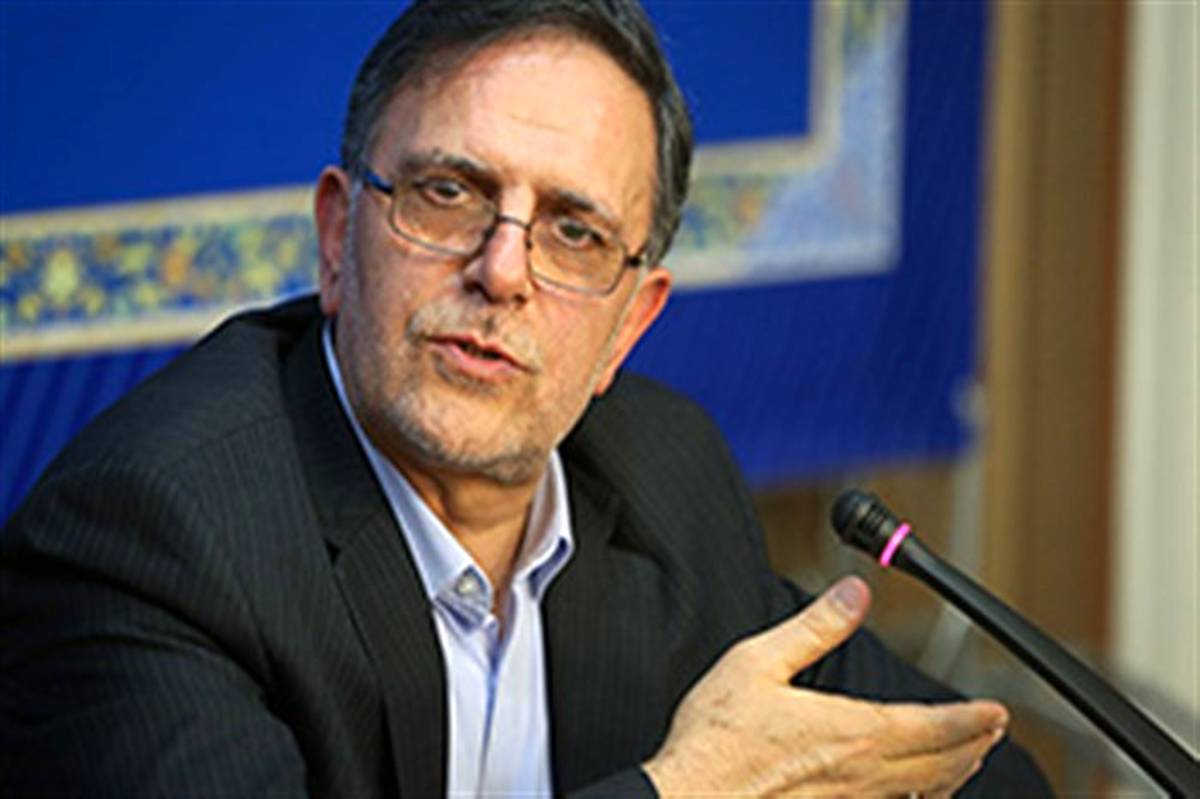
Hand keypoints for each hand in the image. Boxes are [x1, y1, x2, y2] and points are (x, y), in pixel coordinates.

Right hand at [642, 576, 1008, 796]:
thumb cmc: (715, 740)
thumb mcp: (756, 664)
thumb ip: (814, 628)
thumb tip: (855, 592)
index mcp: (849, 731)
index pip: (932, 726)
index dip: (971, 719)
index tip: (996, 711)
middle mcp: (860, 775)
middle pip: (938, 764)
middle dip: (973, 745)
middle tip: (994, 729)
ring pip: (922, 794)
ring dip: (954, 774)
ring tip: (968, 760)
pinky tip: (916, 795)